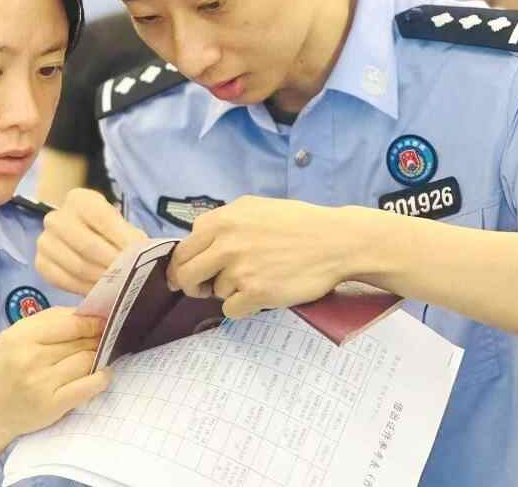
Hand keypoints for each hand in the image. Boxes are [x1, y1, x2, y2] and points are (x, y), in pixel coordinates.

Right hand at [0, 307, 110, 444]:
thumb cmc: (2, 369)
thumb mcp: (13, 336)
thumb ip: (46, 321)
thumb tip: (85, 312)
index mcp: (20, 337)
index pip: (70, 324)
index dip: (92, 321)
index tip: (104, 320)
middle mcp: (30, 359)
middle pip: (80, 342)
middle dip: (97, 338)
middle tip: (105, 337)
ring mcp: (42, 384)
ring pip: (87, 361)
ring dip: (99, 357)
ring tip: (101, 354)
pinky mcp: (52, 406)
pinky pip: (88, 387)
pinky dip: (102, 379)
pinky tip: (103, 374)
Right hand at [36, 188, 147, 294]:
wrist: (84, 237)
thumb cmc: (108, 232)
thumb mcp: (122, 227)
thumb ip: (132, 239)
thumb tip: (147, 259)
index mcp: (78, 199)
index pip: (102, 217)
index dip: (122, 238)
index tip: (139, 256)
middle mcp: (56, 218)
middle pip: (87, 245)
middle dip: (113, 264)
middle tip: (130, 278)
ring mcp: (45, 241)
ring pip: (77, 266)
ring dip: (102, 280)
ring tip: (120, 288)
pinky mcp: (41, 263)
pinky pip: (64, 281)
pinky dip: (85, 288)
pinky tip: (102, 292)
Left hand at [167, 196, 377, 318]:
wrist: (334, 241)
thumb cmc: (297, 223)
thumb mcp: (255, 208)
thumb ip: (224, 221)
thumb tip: (198, 237)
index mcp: (222, 220)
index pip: (184, 248)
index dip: (183, 263)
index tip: (186, 273)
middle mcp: (226, 243)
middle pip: (186, 273)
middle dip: (191, 284)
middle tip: (201, 289)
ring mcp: (239, 269)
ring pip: (214, 292)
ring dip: (229, 291)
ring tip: (256, 279)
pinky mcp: (255, 292)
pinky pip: (231, 310)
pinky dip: (242, 306)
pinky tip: (260, 294)